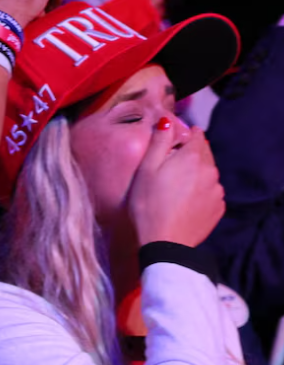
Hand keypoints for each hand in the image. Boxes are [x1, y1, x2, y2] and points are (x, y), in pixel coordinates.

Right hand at [128, 118, 224, 248]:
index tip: (174, 141)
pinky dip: (200, 191)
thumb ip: (159, 142)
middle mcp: (210, 171)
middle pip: (204, 153)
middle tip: (171, 166)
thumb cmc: (148, 205)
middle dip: (191, 154)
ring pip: (208, 173)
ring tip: (175, 187)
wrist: (165, 242)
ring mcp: (216, 190)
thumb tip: (167, 121)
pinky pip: (210, 192)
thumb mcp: (146, 170)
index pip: (197, 136)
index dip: (185, 135)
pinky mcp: (218, 207)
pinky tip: (184, 201)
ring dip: (196, 174)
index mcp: (192, 158)